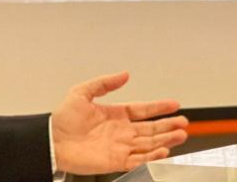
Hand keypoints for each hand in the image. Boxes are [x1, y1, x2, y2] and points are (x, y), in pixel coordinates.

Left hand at [51, 71, 188, 174]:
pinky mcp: (116, 162)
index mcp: (115, 115)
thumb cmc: (62, 119)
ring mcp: (120, 147)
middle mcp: (121, 131)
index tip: (174, 103)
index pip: (143, 110)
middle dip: (168, 125)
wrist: (52, 141)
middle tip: (184, 122)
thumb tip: (124, 74)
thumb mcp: (82, 92)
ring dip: (165, 140)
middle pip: (151, 129)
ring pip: (149, 144)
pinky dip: (152, 156)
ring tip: (180, 135)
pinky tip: (163, 151)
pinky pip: (138, 160)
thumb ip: (104, 83)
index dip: (159, 107)